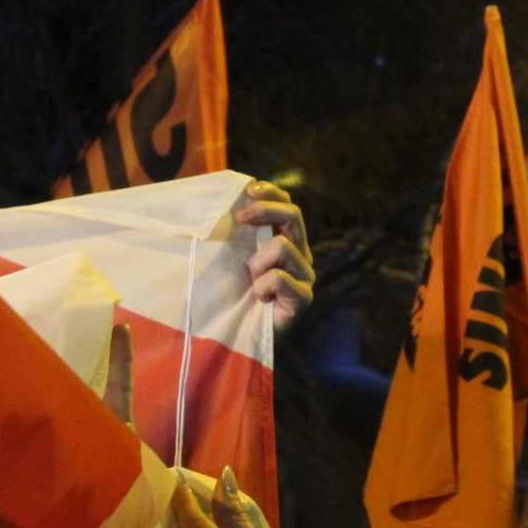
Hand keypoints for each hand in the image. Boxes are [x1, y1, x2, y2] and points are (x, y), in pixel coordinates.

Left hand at [237, 180, 313, 328]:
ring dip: (258, 262)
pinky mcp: (303, 298)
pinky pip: (280, 278)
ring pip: (283, 246)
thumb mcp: (229, 257)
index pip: (287, 204)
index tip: (248, 190)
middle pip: (293, 215)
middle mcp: (300, 254)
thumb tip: (223, 202)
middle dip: (265, 210)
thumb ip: (233, 233)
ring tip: (250, 282)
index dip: (271, 192)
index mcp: (285, 240)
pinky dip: (262, 286)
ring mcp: (304, 276)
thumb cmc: (231, 296)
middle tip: (239, 218)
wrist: (237, 337)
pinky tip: (259, 299)